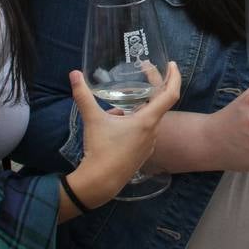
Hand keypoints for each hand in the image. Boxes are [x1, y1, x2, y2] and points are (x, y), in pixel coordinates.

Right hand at [66, 62, 180, 205]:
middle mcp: (153, 131)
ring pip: (147, 118)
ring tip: (116, 105)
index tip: (172, 65)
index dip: (174, 77)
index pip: (170, 94)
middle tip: (143, 71)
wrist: (100, 183)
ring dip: (138, 107)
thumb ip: (83, 96)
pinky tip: (116, 124)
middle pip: (158, 103)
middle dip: (151, 87)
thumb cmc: (101, 149)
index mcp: (147, 121)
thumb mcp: (93, 120)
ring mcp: (149, 144)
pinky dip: (134, 122)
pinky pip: (143, 131)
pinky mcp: (142, 153)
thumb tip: (74, 74)